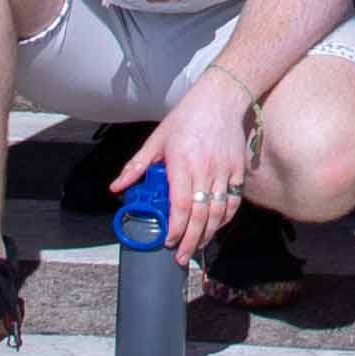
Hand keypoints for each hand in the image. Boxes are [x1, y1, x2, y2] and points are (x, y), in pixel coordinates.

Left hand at [138, 73, 256, 256]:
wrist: (221, 98)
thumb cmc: (187, 117)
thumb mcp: (157, 139)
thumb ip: (136, 166)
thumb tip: (117, 187)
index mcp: (182, 164)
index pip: (180, 206)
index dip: (175, 229)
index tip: (168, 242)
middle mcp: (204, 171)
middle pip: (200, 216)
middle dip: (190, 242)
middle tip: (181, 257)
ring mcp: (223, 172)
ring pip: (218, 213)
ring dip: (208, 234)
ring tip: (197, 247)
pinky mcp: (237, 171)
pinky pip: (233, 201)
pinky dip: (225, 218)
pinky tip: (216, 226)